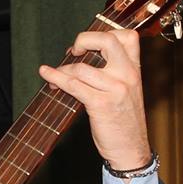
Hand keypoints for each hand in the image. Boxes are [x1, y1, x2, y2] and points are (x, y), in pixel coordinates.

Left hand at [37, 28, 150, 169]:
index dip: (107, 32)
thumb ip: (113, 74)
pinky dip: (56, 78)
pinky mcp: (101, 104)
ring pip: (82, 67)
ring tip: (55, 76)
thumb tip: (83, 58)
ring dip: (62, 70)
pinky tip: (47, 76)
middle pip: (107, 41)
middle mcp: (128, 76)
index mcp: (135, 71)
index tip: (90, 44)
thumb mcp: (126, 92)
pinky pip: (73, 85)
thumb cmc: (124, 123)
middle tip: (73, 51)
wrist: (131, 150)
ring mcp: (115, 89)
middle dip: (84, 40)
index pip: (129, 37)